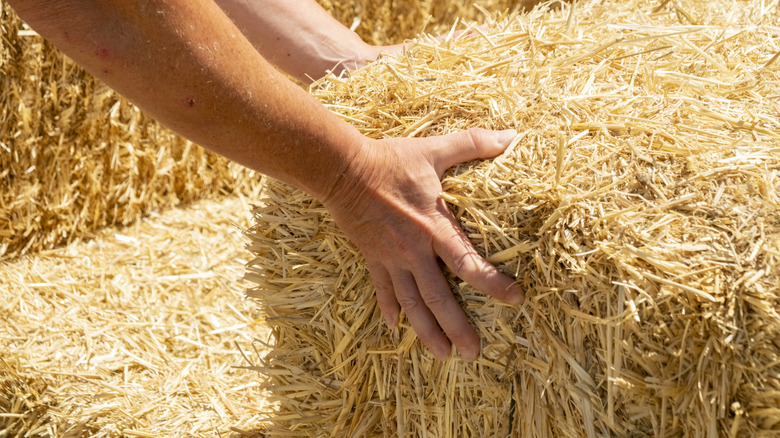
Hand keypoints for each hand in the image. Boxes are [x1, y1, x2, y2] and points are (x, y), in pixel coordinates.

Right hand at [321, 128, 523, 360]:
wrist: (342, 169)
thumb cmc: (391, 160)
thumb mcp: (435, 149)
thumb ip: (474, 144)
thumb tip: (512, 136)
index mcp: (434, 226)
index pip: (468, 262)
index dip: (492, 283)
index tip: (514, 299)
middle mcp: (414, 250)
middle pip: (439, 298)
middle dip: (457, 327)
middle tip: (473, 353)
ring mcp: (391, 258)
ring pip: (411, 303)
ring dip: (427, 331)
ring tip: (442, 356)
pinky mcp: (373, 259)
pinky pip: (382, 290)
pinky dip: (389, 309)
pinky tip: (396, 328)